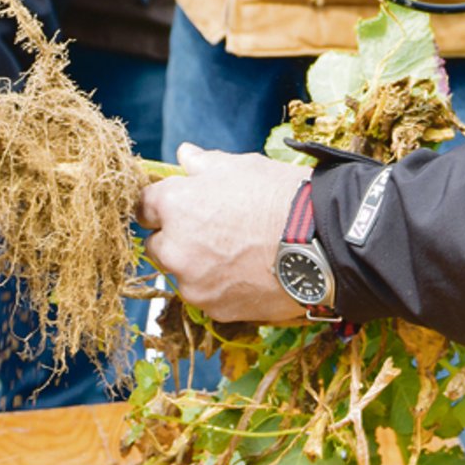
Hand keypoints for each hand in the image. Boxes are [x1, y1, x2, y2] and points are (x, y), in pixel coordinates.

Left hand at [138, 145, 304, 325]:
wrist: (322, 243)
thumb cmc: (280, 196)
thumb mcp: (241, 166)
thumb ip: (204, 164)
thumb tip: (184, 154)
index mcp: (174, 206)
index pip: (143, 206)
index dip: (162, 204)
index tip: (177, 205)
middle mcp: (174, 248)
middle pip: (158, 245)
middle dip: (178, 238)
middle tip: (215, 229)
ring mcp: (193, 284)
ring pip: (183, 274)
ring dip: (198, 265)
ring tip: (239, 253)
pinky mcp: (215, 310)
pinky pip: (207, 296)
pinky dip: (221, 287)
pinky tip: (249, 272)